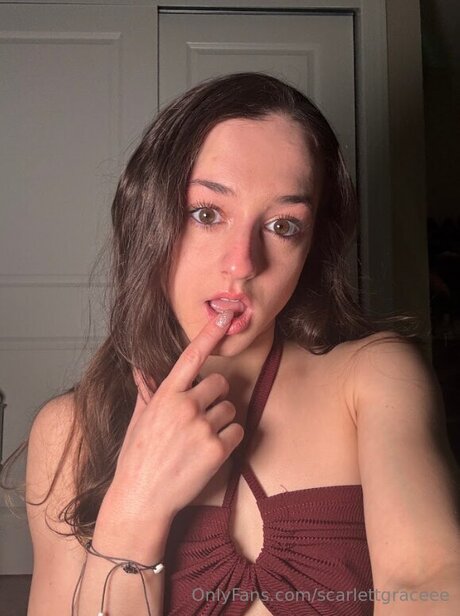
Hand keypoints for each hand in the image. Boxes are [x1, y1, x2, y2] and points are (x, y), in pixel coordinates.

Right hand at [106, 310, 244, 522]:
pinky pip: (238, 432)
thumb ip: (147, 391)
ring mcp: (202, 428)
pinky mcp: (217, 450)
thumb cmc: (136, 458)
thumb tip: (140, 367)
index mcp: (165, 395)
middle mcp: (185, 406)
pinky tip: (210, 451)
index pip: (191, 356)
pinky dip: (230, 440)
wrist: (141, 500)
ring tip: (201, 438)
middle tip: (200, 416)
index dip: (210, 333)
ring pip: (231, 408)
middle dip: (215, 397)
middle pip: (220, 383)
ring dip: (222, 420)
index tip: (226, 315)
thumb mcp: (137, 420)